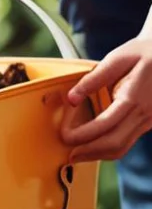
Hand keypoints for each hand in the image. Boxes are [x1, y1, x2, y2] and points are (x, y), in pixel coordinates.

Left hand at [63, 35, 151, 162]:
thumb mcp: (117, 59)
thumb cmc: (142, 53)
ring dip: (98, 155)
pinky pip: (128, 142)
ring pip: (123, 147)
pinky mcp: (149, 122)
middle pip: (115, 143)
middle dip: (89, 152)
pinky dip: (109, 148)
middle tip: (69, 155)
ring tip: (78, 155)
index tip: (65, 137)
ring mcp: (149, 120)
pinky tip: (93, 146)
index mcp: (134, 97)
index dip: (83, 135)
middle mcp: (145, 113)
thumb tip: (71, 99)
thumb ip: (93, 79)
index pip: (105, 124)